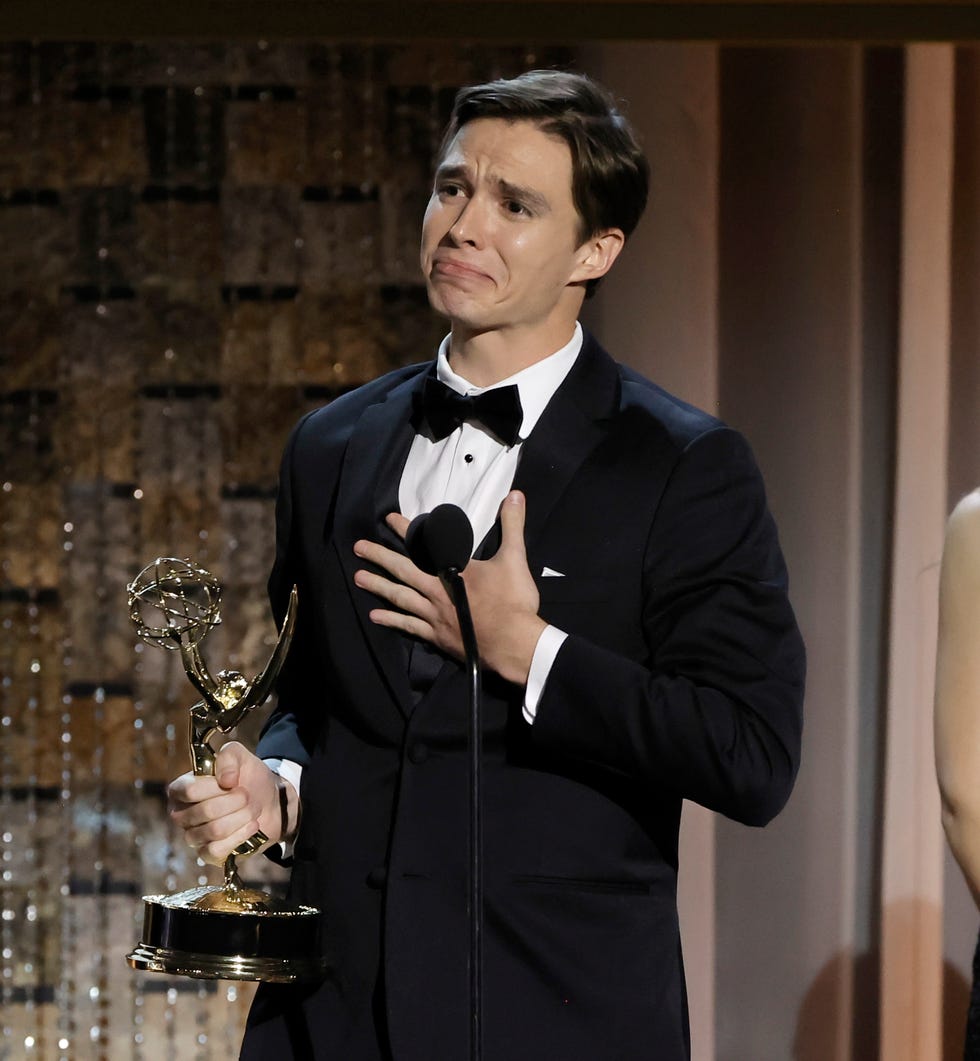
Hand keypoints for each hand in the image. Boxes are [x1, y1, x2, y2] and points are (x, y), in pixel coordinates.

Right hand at [167, 741, 297, 865]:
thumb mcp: (240, 755)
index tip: (234, 781)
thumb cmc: (248, 778)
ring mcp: (193, 836)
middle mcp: (181, 814)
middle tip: (248, 795)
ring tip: (252, 809)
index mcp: (181, 789)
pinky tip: (252, 826)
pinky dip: (240, 836)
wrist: (270, 802)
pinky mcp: (208, 854)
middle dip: (236, 801)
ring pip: (214, 831)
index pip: (189, 791)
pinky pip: (217, 850)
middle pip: (205, 811)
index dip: (215, 787)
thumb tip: (225, 779)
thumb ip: (228, 756)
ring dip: (242, 817)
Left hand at [353, 490, 546, 683]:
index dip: (405, 529)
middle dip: (379, 556)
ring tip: (358, 578)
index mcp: (453, 570)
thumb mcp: (514, 558)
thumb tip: (516, 495)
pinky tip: (375, 616)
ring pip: (399, 597)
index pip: (424, 544)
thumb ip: (513, 525)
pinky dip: (391, 620)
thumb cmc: (512, 601)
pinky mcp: (436, 635)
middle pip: (402, 570)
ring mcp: (434, 615)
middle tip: (358, 547)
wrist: (513, 643)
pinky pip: (408, 626)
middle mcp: (436, 590)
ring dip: (378, 586)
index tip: (388, 519)